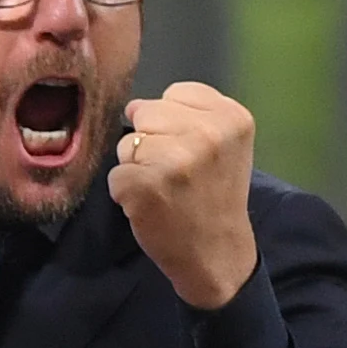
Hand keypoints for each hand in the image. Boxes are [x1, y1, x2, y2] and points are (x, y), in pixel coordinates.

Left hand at [110, 81, 259, 309]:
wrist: (217, 254)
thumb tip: (134, 107)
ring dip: (137, 167)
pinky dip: (125, 192)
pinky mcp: (144, 186)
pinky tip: (151, 206)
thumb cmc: (216, 196)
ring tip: (164, 189)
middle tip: (176, 173)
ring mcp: (175, 160)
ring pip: (127, 143)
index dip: (174, 122)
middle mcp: (207, 134)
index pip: (175, 93)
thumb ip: (190, 116)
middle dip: (152, 141)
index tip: (191, 150)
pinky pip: (115, 174)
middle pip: (146, 113)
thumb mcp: (225, 144)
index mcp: (232, 117)